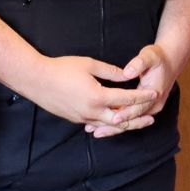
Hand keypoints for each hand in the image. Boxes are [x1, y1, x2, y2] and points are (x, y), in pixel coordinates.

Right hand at [29, 55, 157, 132]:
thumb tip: (127, 76)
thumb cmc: (61, 68)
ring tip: (136, 122)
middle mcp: (93, 112)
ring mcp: (83, 118)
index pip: (127, 99)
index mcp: (98, 97)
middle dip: (138, 118)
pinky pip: (96, 125)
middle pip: (122, 120)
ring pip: (109, 126)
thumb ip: (110, 71)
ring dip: (124, 124)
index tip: (153, 93)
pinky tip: (112, 122)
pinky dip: (108, 124)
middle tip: (151, 117)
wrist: (36, 80)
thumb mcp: (88, 64)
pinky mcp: (75, 119)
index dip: (142, 96)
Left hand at [87, 44, 177, 138]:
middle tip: (96, 131)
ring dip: (113, 128)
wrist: (170, 61)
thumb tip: (127, 73)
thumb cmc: (158, 58)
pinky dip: (117, 123)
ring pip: (130, 121)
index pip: (139, 108)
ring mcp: (150, 108)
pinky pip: (130, 118)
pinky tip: (101, 126)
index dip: (126, 113)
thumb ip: (139, 64)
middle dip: (115, 126)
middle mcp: (153, 105)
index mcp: (155, 94)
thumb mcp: (150, 56)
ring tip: (95, 132)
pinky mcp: (144, 108)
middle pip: (133, 119)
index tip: (113, 117)